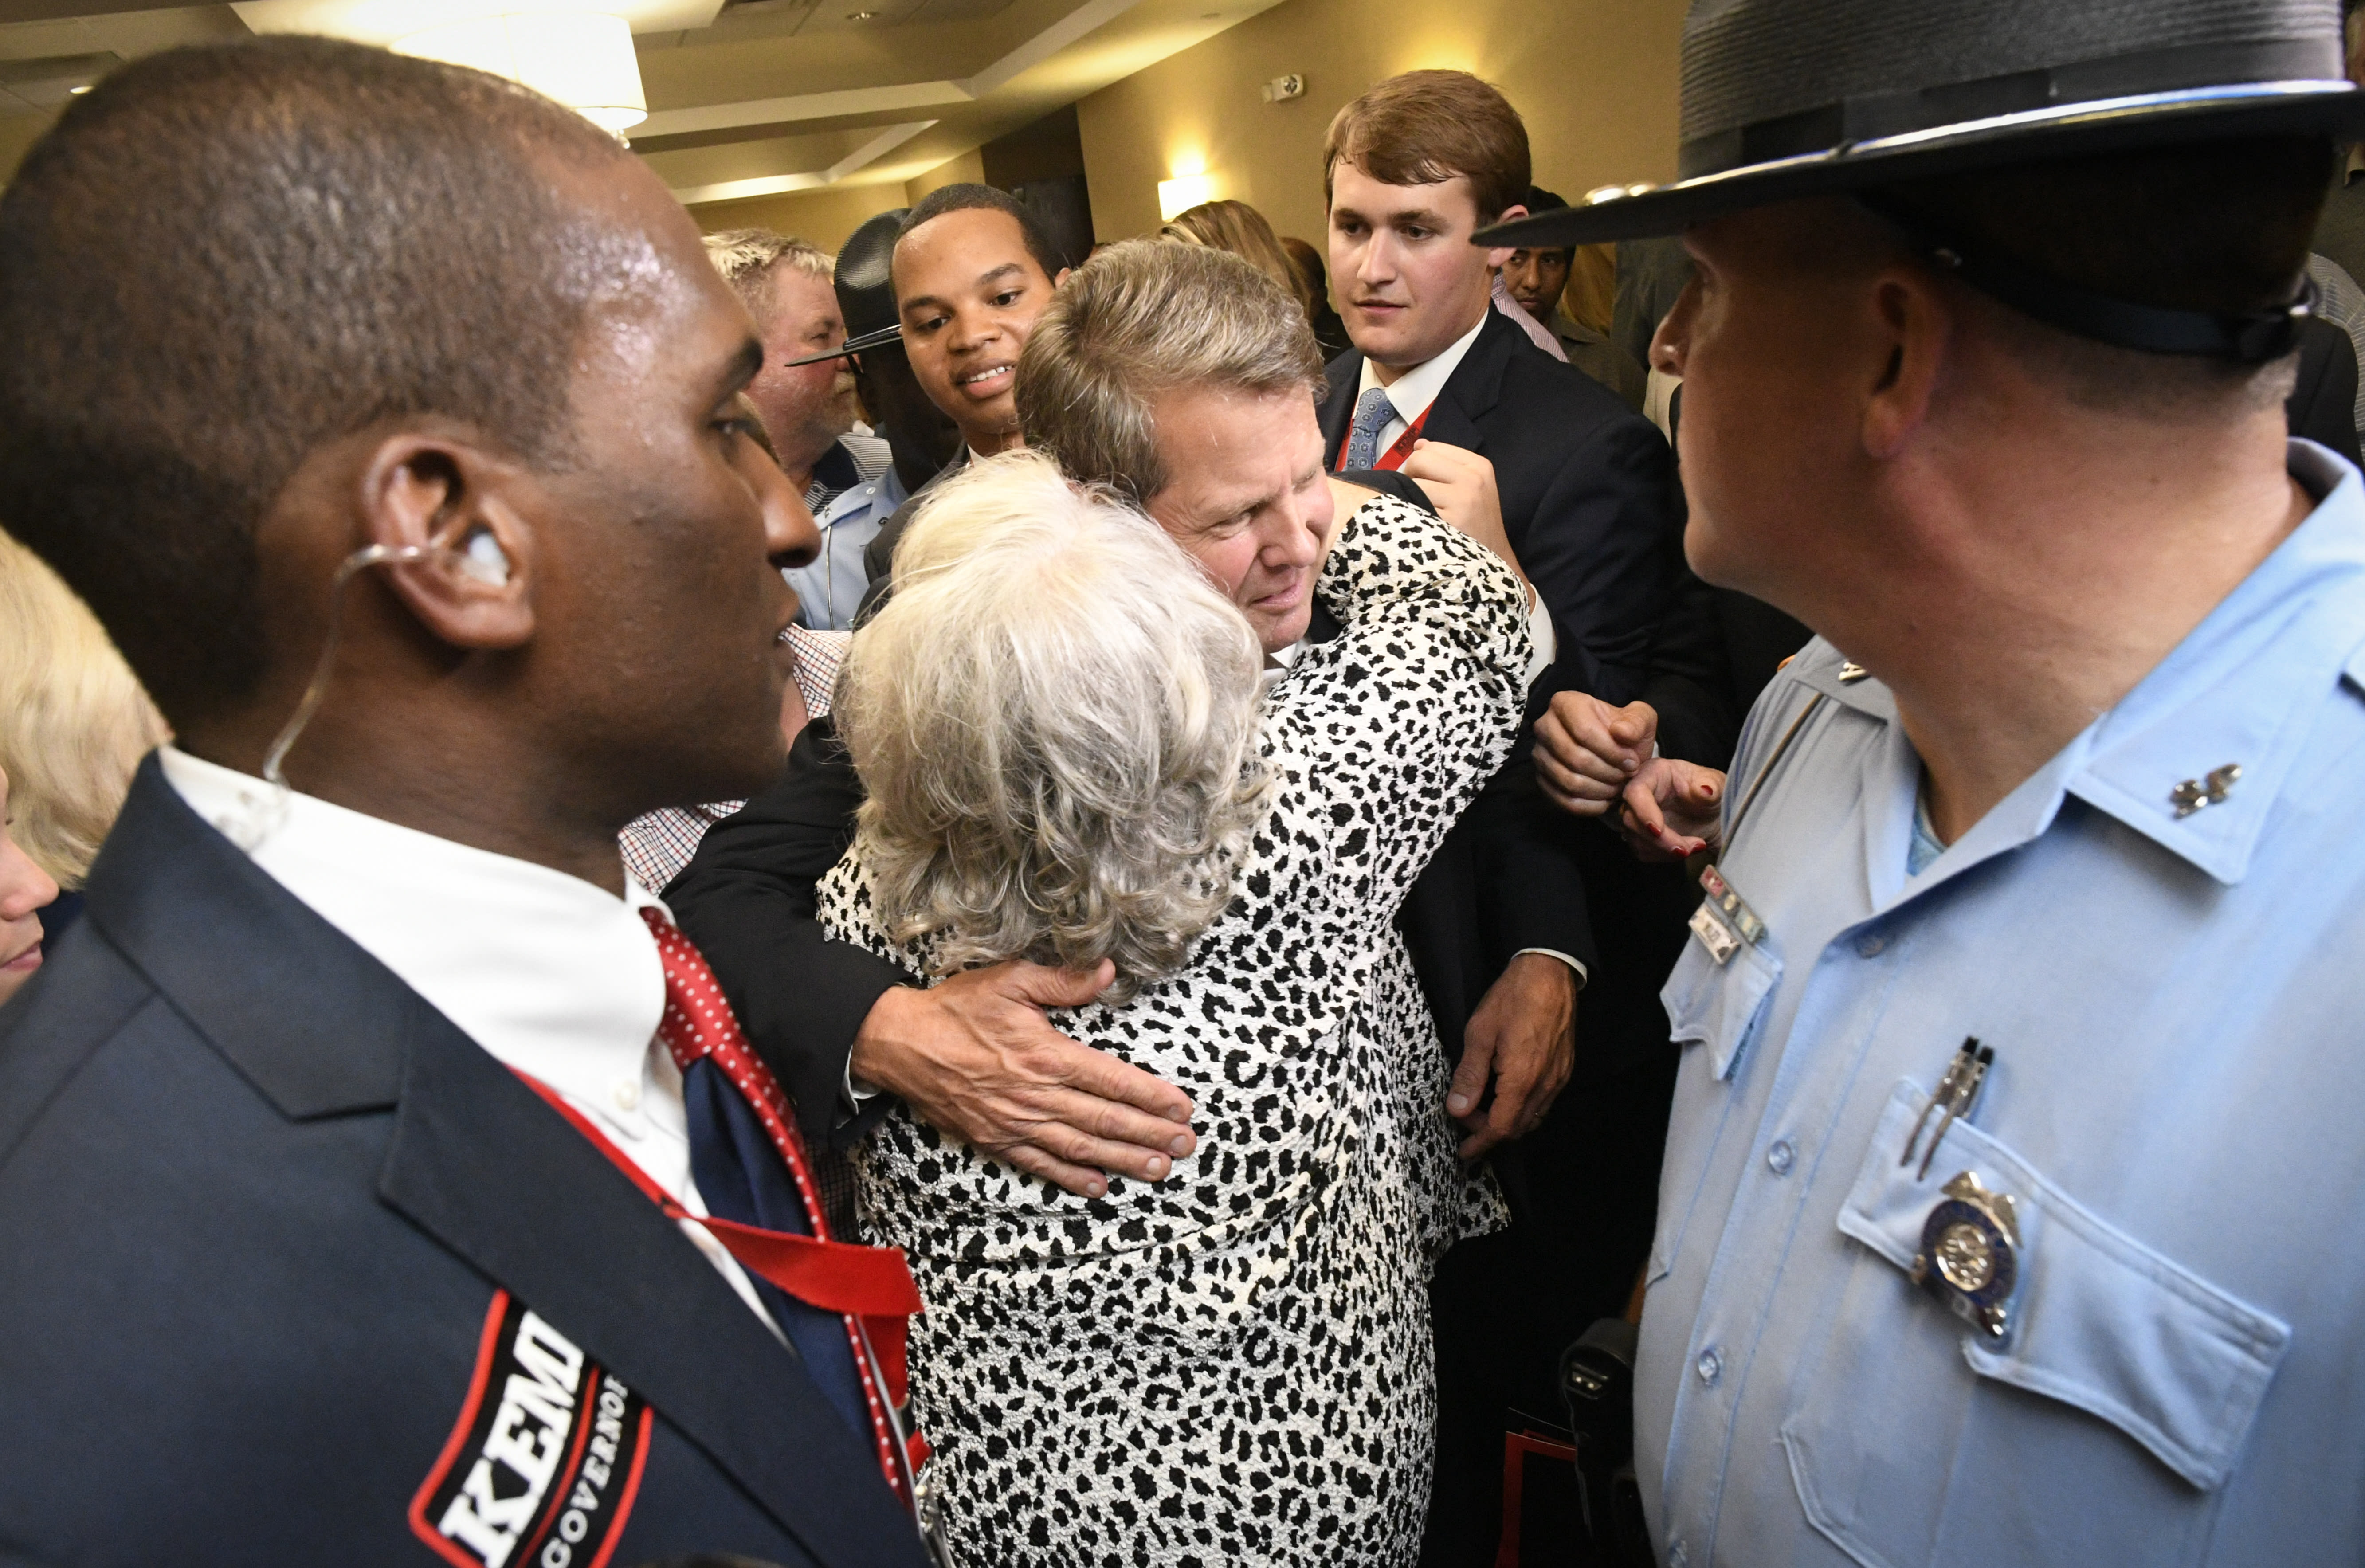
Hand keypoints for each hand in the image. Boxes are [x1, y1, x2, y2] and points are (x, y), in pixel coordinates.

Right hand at [849, 959, 1196, 1198]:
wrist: (900, 1043)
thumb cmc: (956, 1009)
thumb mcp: (1010, 980)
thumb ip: (1063, 980)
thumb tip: (1107, 971)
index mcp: (1045, 1053)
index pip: (1112, 1080)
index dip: (1151, 1096)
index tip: (1183, 1107)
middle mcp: (1035, 1094)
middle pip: (1105, 1120)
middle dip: (1151, 1134)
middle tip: (1187, 1145)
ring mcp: (1015, 1122)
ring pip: (1080, 1147)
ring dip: (1124, 1160)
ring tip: (1159, 1169)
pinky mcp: (995, 1139)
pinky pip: (1041, 1164)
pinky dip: (1072, 1177)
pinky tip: (1100, 1186)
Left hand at [1398, 440, 1521, 580]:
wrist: (1494, 564)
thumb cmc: (1476, 525)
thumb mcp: (1472, 487)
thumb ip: (1446, 464)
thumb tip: (1419, 444)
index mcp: (1479, 466)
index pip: (1431, 447)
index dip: (1421, 465)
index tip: (1428, 483)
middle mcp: (1474, 479)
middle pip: (1419, 460)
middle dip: (1411, 476)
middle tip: (1420, 498)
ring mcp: (1463, 500)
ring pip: (1413, 485)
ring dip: (1409, 499)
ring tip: (1423, 515)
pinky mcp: (1450, 521)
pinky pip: (1413, 508)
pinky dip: (1411, 517)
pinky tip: (1422, 527)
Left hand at [1448, 952, 1576, 1159]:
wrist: (1550, 973)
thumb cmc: (1512, 998)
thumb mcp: (1479, 1033)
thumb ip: (1470, 1075)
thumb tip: (1457, 1109)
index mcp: (1522, 1079)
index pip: (1501, 1128)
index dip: (1481, 1142)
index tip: (1465, 1151)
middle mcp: (1545, 1084)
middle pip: (1518, 1128)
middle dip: (1491, 1132)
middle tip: (1467, 1120)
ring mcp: (1558, 1078)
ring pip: (1533, 1117)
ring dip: (1508, 1121)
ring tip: (1484, 1110)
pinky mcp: (1564, 1068)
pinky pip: (1545, 1102)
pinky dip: (1524, 1108)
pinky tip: (1508, 1094)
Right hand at [1534, 692, 1657, 816]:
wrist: (1614, 750)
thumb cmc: (1626, 732)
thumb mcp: (1641, 719)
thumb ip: (1636, 722)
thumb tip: (1620, 732)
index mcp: (1565, 703)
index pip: (1583, 731)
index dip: (1611, 752)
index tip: (1632, 761)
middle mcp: (1544, 726)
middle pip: (1574, 757)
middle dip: (1607, 772)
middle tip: (1626, 776)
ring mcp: (1539, 755)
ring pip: (1568, 780)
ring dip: (1600, 789)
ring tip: (1618, 786)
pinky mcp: (1542, 780)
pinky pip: (1563, 800)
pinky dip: (1589, 806)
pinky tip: (1607, 801)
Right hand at [1619, 757, 1725, 860]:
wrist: (1715, 815)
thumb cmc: (1714, 793)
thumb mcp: (1720, 785)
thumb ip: (1713, 786)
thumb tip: (1705, 790)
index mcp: (1656, 773)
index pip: (1636, 791)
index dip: (1643, 811)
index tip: (1659, 830)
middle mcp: (1641, 794)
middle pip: (1631, 820)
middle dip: (1659, 840)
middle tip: (1686, 849)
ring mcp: (1638, 816)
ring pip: (1636, 839)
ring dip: (1664, 851)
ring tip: (1696, 846)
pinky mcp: (1641, 835)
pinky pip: (1643, 851)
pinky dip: (1664, 856)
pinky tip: (1686, 849)